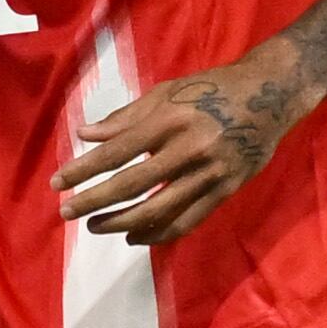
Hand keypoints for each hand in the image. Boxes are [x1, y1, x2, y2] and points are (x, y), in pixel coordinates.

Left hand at [53, 48, 314, 245]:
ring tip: (95, 226)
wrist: (269, 97)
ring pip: (159, 210)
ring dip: (122, 223)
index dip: (85, 169)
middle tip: (67, 212)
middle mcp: (189, 149)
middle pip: (134, 184)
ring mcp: (210, 174)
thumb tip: (85, 134)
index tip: (58, 183)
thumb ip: (125, 117)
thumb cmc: (209, 89)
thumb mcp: (166, 92)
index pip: (118, 151)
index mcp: (170, 119)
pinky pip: (187, 221)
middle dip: (96, 201)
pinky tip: (133, 237)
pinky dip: (158, 233)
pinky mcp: (225, 191)